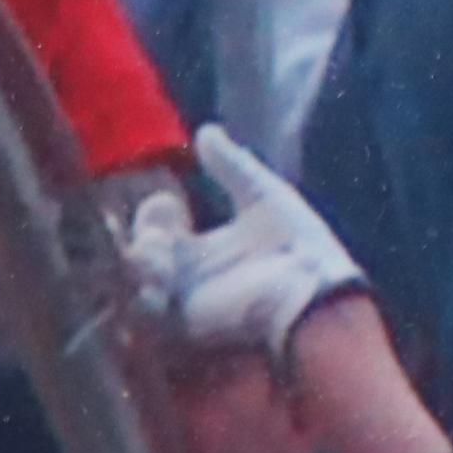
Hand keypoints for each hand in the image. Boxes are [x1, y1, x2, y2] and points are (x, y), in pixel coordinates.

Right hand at [135, 126, 368, 364]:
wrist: (314, 291)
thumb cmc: (299, 245)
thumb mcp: (264, 195)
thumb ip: (232, 165)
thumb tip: (206, 130)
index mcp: (207, 250)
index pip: (162, 227)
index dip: (156, 212)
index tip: (168, 201)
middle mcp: (192, 275)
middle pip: (142, 252)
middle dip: (146, 235)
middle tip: (163, 226)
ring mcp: (186, 299)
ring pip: (137, 279)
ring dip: (144, 258)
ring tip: (162, 251)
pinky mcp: (185, 322)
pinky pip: (146, 307)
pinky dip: (146, 287)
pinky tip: (163, 270)